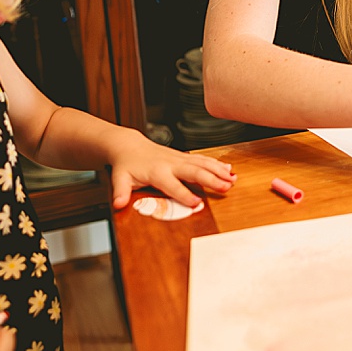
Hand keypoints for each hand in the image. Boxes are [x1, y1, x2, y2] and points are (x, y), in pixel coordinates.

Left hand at [107, 134, 236, 208]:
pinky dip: (217, 164)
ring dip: (218, 171)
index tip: (197, 204)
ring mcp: (179, 158)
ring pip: (202, 164)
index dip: (184, 195)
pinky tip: (229, 170)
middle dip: (211, 180)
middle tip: (226, 187)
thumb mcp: (119, 178)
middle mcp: (171, 164)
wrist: (129, 146)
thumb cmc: (126, 165)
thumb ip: (120, 192)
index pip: (173, 185)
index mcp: (157, 172)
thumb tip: (118, 204)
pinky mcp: (184, 156)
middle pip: (194, 172)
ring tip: (232, 180)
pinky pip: (203, 159)